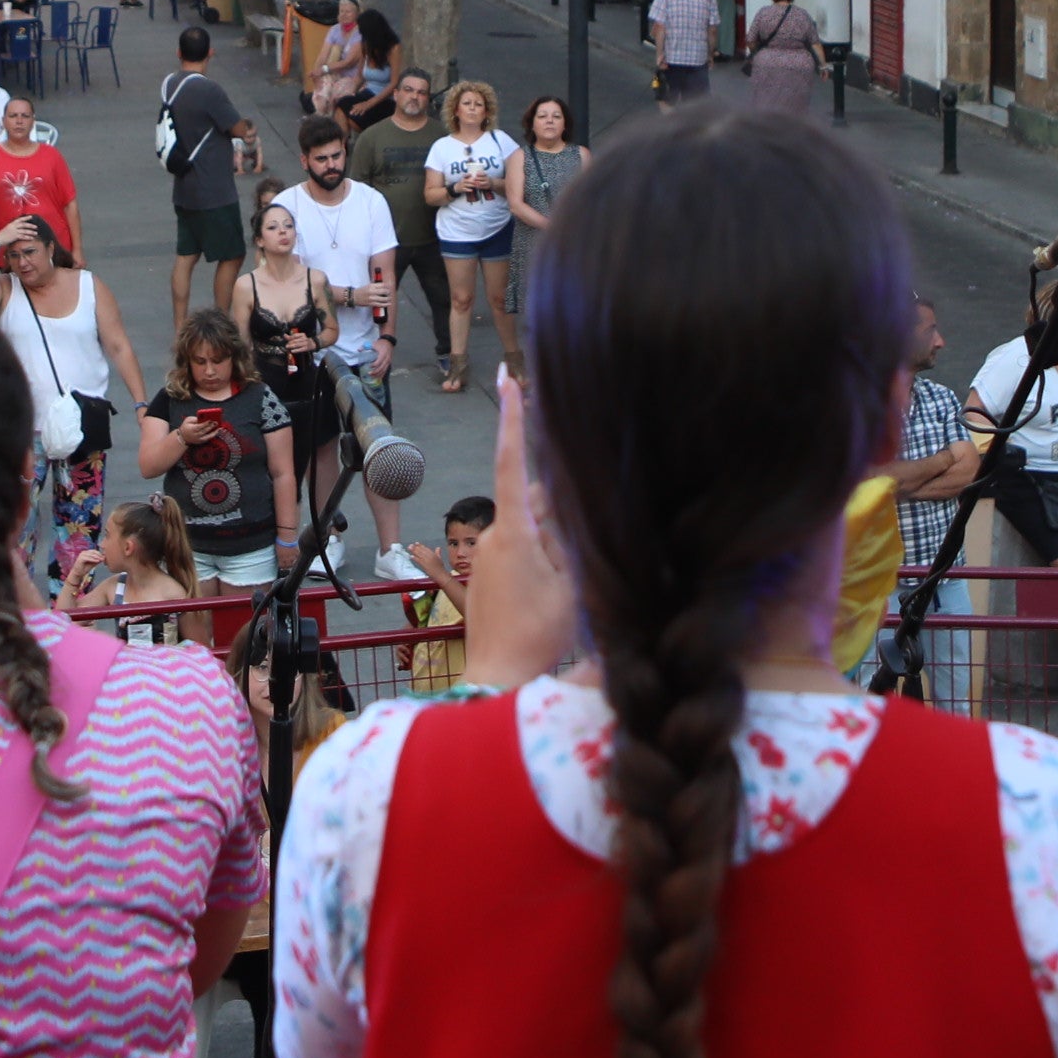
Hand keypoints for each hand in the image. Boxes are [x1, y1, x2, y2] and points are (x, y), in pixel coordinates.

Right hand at [62, 545, 109, 602]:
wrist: (78, 574)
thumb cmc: (84, 569)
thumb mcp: (92, 564)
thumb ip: (97, 560)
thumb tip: (103, 558)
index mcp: (86, 552)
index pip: (94, 551)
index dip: (100, 554)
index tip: (104, 557)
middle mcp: (83, 552)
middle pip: (93, 552)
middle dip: (99, 555)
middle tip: (104, 558)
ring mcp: (81, 555)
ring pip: (91, 554)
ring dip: (97, 557)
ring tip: (102, 560)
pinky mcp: (81, 559)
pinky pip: (88, 558)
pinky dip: (93, 559)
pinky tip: (98, 561)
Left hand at [460, 384, 581, 689]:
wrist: (498, 678)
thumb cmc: (538, 637)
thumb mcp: (571, 586)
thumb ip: (570, 540)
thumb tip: (567, 506)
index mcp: (514, 532)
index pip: (513, 463)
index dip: (513, 419)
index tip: (508, 379)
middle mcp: (492, 537)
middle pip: (535, 506)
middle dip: (560, 518)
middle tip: (572, 562)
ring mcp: (485, 556)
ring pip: (530, 532)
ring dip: (553, 548)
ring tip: (563, 593)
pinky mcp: (485, 575)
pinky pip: (519, 553)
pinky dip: (541, 563)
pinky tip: (550, 596)